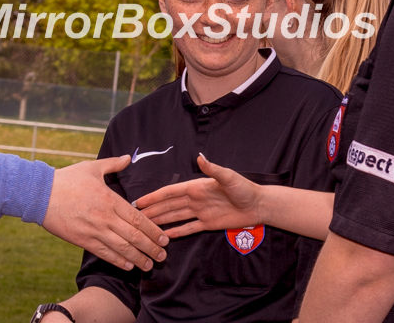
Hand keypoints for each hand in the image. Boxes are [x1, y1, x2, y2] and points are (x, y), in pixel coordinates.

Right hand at [42, 155, 168, 271]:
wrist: (40, 194)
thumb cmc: (67, 179)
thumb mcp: (92, 167)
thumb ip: (113, 164)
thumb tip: (128, 157)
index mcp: (110, 199)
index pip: (138, 218)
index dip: (153, 230)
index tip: (164, 237)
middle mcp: (105, 217)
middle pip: (134, 236)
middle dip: (151, 247)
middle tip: (163, 255)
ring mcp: (94, 231)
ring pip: (122, 248)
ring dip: (138, 258)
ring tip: (149, 264)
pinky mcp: (82, 240)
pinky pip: (104, 253)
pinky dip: (118, 261)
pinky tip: (128, 266)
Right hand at [134, 153, 261, 237]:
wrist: (258, 204)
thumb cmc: (244, 188)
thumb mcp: (228, 177)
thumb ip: (212, 169)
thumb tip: (200, 157)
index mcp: (196, 187)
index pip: (170, 192)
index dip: (154, 197)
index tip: (139, 201)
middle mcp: (195, 199)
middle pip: (168, 206)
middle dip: (152, 210)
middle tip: (135, 217)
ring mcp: (200, 212)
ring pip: (175, 217)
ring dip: (161, 221)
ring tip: (145, 226)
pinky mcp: (208, 224)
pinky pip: (189, 228)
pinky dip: (177, 232)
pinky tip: (166, 236)